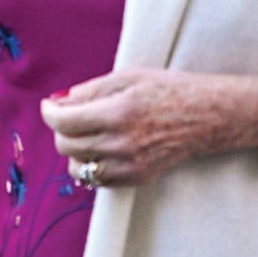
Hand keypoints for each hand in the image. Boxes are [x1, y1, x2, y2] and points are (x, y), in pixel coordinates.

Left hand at [40, 67, 257, 185]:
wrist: (208, 116)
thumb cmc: (169, 90)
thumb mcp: (128, 77)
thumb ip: (90, 90)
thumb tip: (58, 101)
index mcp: (118, 112)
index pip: (63, 121)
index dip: (49, 112)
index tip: (50, 105)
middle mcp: (121, 143)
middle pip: (66, 145)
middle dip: (61, 128)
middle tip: (71, 114)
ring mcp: (129, 165)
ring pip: (77, 167)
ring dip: (74, 150)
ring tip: (87, 133)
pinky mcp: (137, 178)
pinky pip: (97, 180)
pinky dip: (90, 165)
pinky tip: (100, 148)